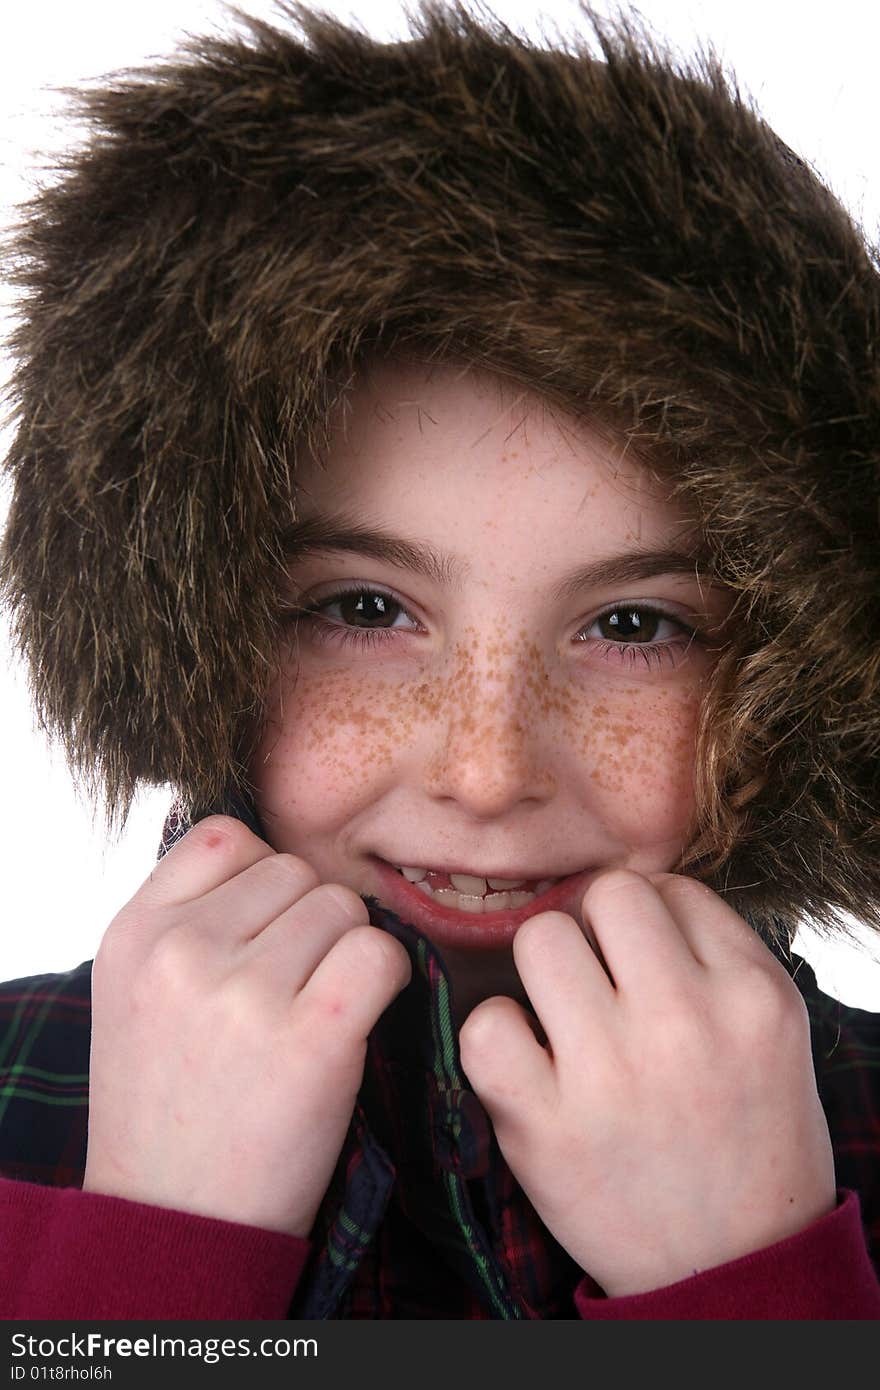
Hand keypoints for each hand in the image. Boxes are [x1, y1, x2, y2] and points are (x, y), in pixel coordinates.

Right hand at [83, 815, 410, 1236]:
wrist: (178, 1219)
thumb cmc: (171, 1102)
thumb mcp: (138, 993)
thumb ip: (187, 916)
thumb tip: (276, 858)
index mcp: (135, 932)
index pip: (227, 836)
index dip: (262, 880)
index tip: (262, 935)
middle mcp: (182, 952)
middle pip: (297, 871)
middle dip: (309, 921)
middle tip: (289, 992)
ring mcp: (244, 992)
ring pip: (344, 907)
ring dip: (347, 952)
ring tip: (313, 1014)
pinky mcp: (312, 1035)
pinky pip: (381, 954)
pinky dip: (388, 979)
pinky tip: (356, 1020)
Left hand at [459, 869, 835, 1296]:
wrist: (732, 1268)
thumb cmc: (747, 1131)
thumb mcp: (770, 1029)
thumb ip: (714, 951)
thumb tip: (626, 892)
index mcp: (750, 995)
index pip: (669, 887)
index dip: (648, 918)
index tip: (646, 962)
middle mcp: (685, 1023)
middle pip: (605, 896)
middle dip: (594, 929)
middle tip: (599, 979)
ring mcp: (612, 1075)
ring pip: (541, 939)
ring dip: (544, 972)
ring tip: (564, 1018)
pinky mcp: (546, 1127)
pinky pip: (485, 1025)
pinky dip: (495, 1037)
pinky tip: (527, 1062)